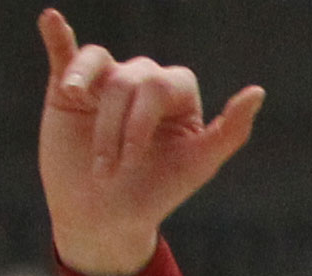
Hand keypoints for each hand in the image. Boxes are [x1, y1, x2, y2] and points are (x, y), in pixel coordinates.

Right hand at [38, 10, 263, 275]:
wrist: (101, 216)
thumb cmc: (153, 195)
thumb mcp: (198, 166)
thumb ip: (230, 131)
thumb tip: (259, 91)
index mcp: (178, 102)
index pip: (167, 83)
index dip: (147, 117)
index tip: (135, 160)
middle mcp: (144, 87)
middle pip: (132, 78)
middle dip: (118, 124)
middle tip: (110, 168)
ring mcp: (107, 82)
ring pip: (99, 64)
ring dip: (89, 96)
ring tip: (81, 120)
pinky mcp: (69, 83)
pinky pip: (66, 52)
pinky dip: (58, 37)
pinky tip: (52, 22)